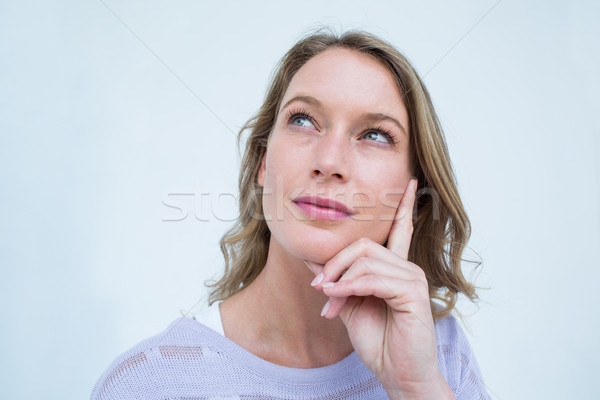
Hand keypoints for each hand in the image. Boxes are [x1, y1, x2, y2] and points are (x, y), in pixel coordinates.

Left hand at [305, 178, 453, 399]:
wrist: (398, 373)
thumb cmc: (378, 341)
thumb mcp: (350, 304)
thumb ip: (337, 279)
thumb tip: (314, 258)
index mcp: (396, 268)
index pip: (401, 229)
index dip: (404, 206)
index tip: (410, 182)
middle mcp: (406, 267)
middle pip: (363, 244)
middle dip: (334, 263)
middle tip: (319, 288)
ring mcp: (412, 277)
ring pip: (365, 258)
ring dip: (338, 279)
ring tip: (329, 301)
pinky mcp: (413, 291)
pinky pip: (372, 277)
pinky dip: (349, 287)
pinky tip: (338, 299)